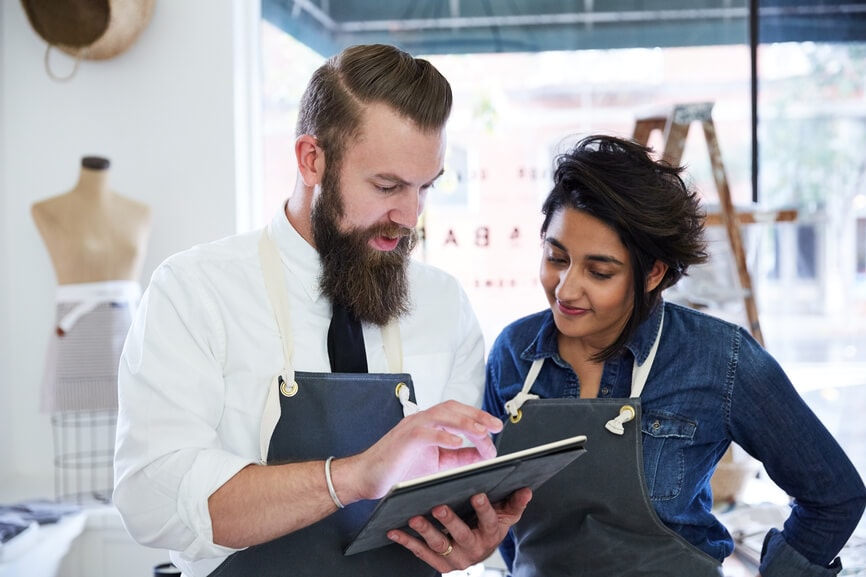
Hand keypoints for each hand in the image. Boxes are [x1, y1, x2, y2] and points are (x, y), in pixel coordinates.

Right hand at [339, 400, 503, 501]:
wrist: (365, 477)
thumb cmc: (397, 471)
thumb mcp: (436, 465)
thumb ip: (459, 458)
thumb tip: (484, 455)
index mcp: (429, 425)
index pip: (458, 412)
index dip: (478, 418)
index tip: (495, 431)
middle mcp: (421, 421)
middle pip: (453, 408)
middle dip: (477, 415)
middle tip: (496, 426)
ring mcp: (411, 427)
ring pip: (442, 415)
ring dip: (465, 422)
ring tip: (482, 431)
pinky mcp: (404, 439)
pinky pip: (425, 433)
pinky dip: (442, 435)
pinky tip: (456, 442)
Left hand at [386, 488, 531, 571]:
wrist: (480, 551)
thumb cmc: (490, 526)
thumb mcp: (506, 515)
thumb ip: (515, 502)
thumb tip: (527, 489)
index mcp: (491, 534)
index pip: (489, 521)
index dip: (483, 509)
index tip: (477, 494)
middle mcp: (474, 549)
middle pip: (462, 536)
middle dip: (450, 522)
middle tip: (438, 507)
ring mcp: (456, 559)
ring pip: (439, 545)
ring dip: (426, 532)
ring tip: (414, 518)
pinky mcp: (440, 565)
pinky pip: (421, 554)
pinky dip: (407, 542)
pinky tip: (395, 531)